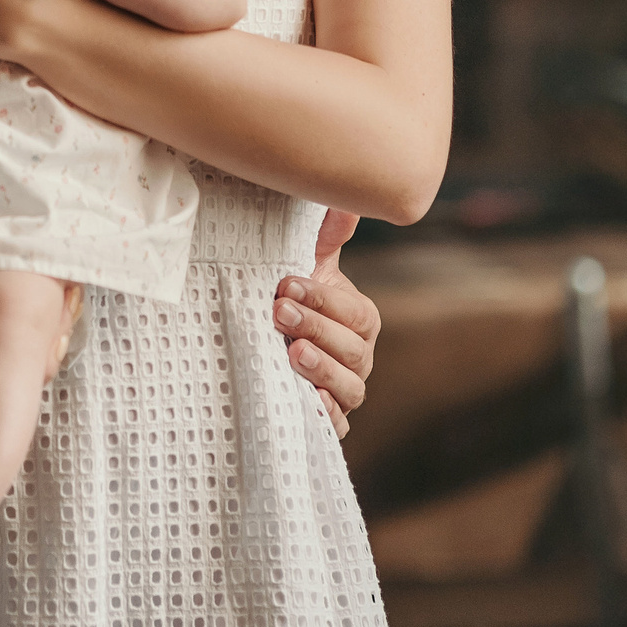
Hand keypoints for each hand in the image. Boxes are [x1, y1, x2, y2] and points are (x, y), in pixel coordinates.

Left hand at [275, 209, 378, 436]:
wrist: (265, 336)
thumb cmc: (290, 297)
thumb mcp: (306, 264)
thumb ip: (327, 236)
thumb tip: (345, 201)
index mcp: (360, 319)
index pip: (355, 312)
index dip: (324, 299)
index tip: (286, 284)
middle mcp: (359, 356)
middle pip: (353, 350)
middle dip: (316, 328)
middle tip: (279, 312)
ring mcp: (345, 389)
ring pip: (350, 388)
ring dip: (322, 371)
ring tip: (292, 353)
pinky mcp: (327, 418)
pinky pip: (337, 424)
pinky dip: (326, 416)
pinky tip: (307, 402)